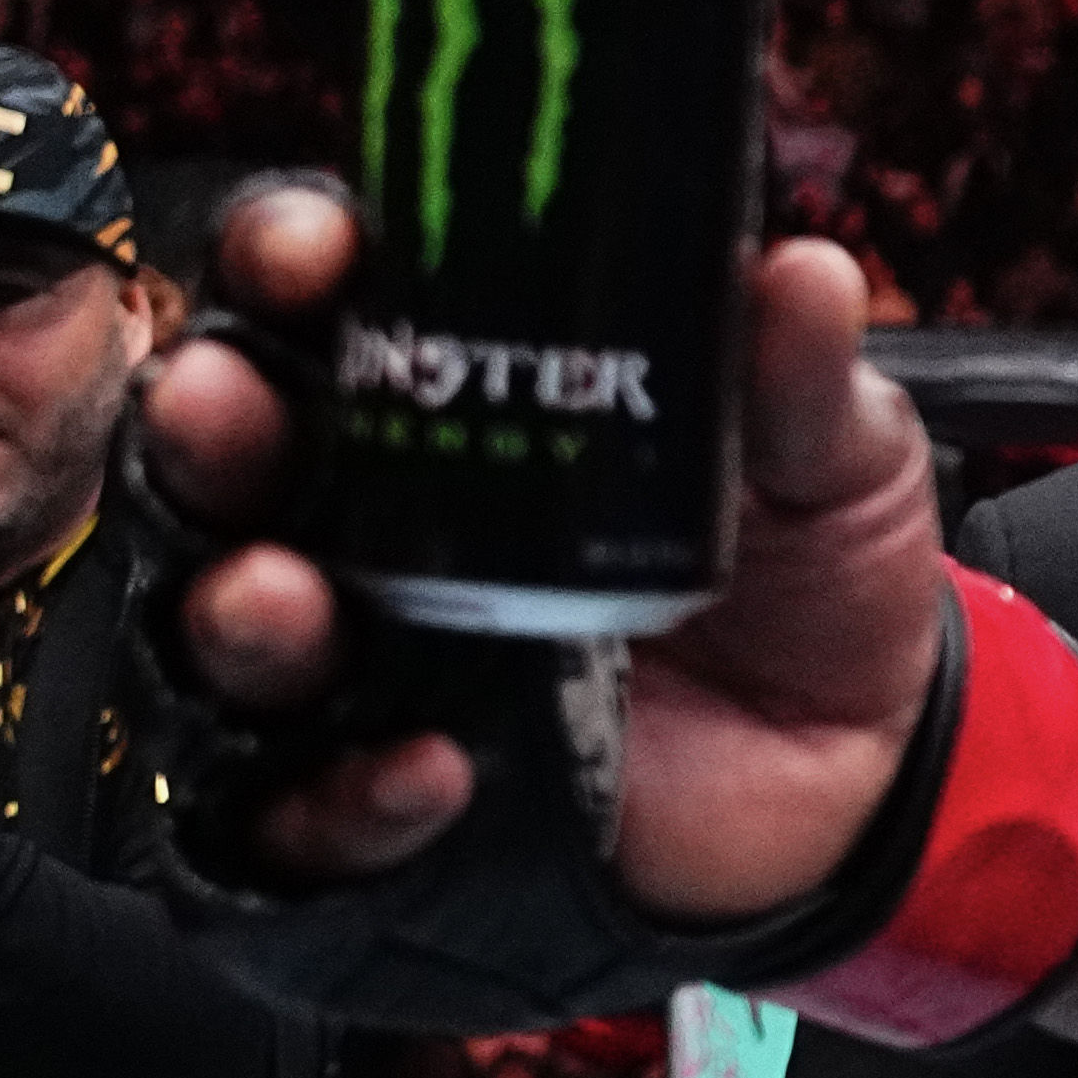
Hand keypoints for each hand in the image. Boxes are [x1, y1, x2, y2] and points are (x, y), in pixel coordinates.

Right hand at [143, 187, 954, 907]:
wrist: (863, 765)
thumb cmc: (813, 578)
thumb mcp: (832, 460)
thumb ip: (802, 381)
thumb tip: (807, 274)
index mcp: (463, 407)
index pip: (334, 310)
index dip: (293, 264)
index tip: (312, 254)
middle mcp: (384, 526)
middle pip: (242, 462)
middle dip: (214, 424)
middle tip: (221, 401)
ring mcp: (378, 668)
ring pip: (239, 636)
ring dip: (237, 610)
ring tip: (275, 592)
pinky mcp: (397, 810)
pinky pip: (311, 822)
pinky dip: (346, 800)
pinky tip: (428, 770)